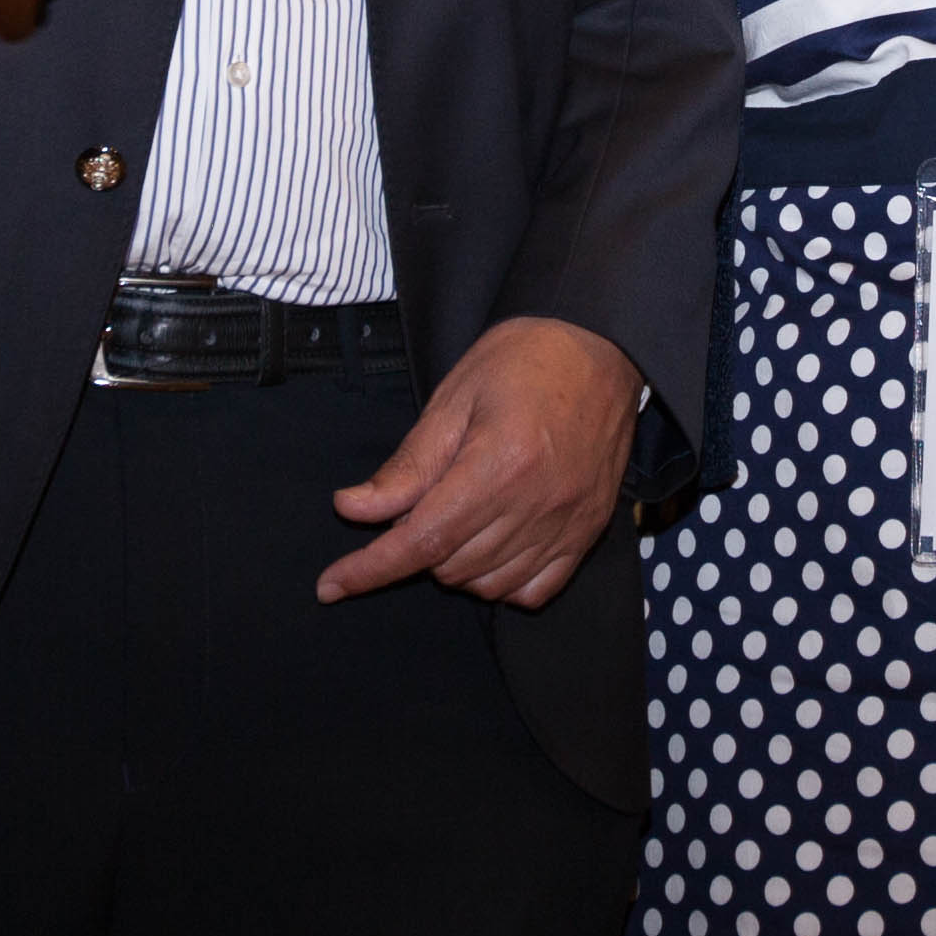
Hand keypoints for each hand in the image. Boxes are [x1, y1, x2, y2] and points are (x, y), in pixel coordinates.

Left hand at [318, 316, 641, 611]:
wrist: (603, 346)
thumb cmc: (524, 359)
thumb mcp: (455, 397)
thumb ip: (408, 464)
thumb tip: (352, 509)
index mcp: (500, 463)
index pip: (422, 540)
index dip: (370, 570)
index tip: (331, 586)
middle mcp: (537, 503)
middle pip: (451, 566)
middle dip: (417, 546)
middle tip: (420, 500)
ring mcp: (568, 523)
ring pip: (488, 584)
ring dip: (455, 564)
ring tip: (456, 515)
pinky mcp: (589, 531)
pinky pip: (533, 590)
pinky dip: (501, 581)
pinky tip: (490, 545)